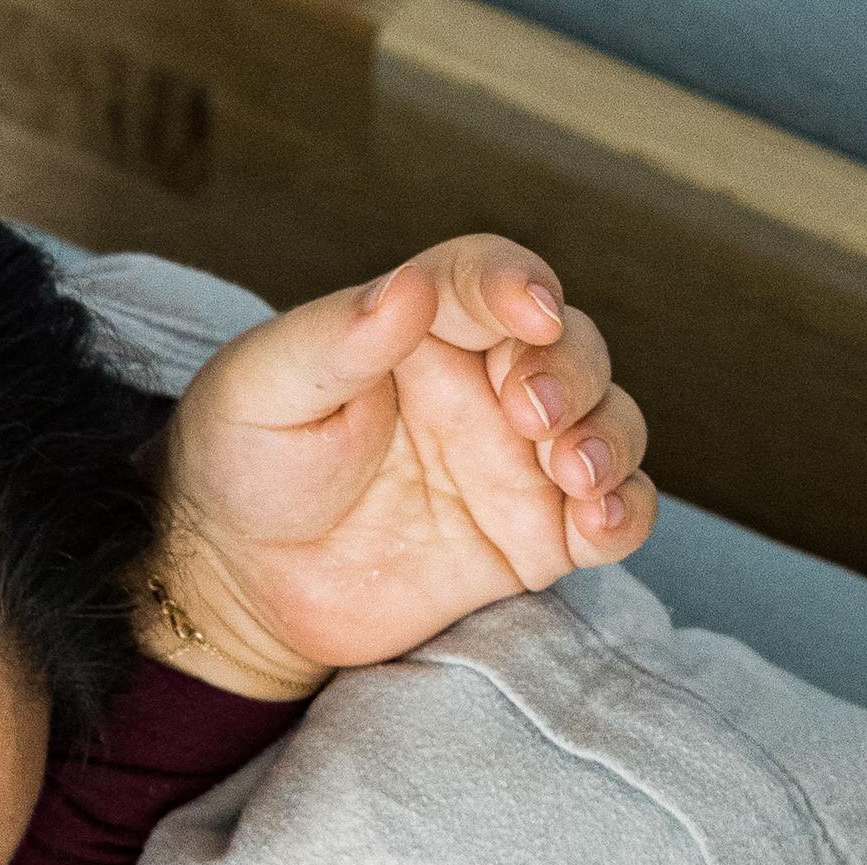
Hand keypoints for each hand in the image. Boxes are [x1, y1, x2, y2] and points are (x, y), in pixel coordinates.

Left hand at [147, 237, 659, 700]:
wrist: (240, 583)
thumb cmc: (243, 464)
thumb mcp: (262, 392)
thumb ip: (335, 340)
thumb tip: (405, 289)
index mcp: (422, 328)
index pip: (490, 279)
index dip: (519, 283)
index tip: (528, 310)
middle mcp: (483, 385)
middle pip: (571, 346)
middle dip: (572, 370)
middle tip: (531, 413)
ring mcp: (516, 461)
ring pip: (609, 423)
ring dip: (612, 438)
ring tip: (574, 472)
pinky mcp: (533, 537)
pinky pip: (610, 516)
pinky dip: (626, 512)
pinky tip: (599, 520)